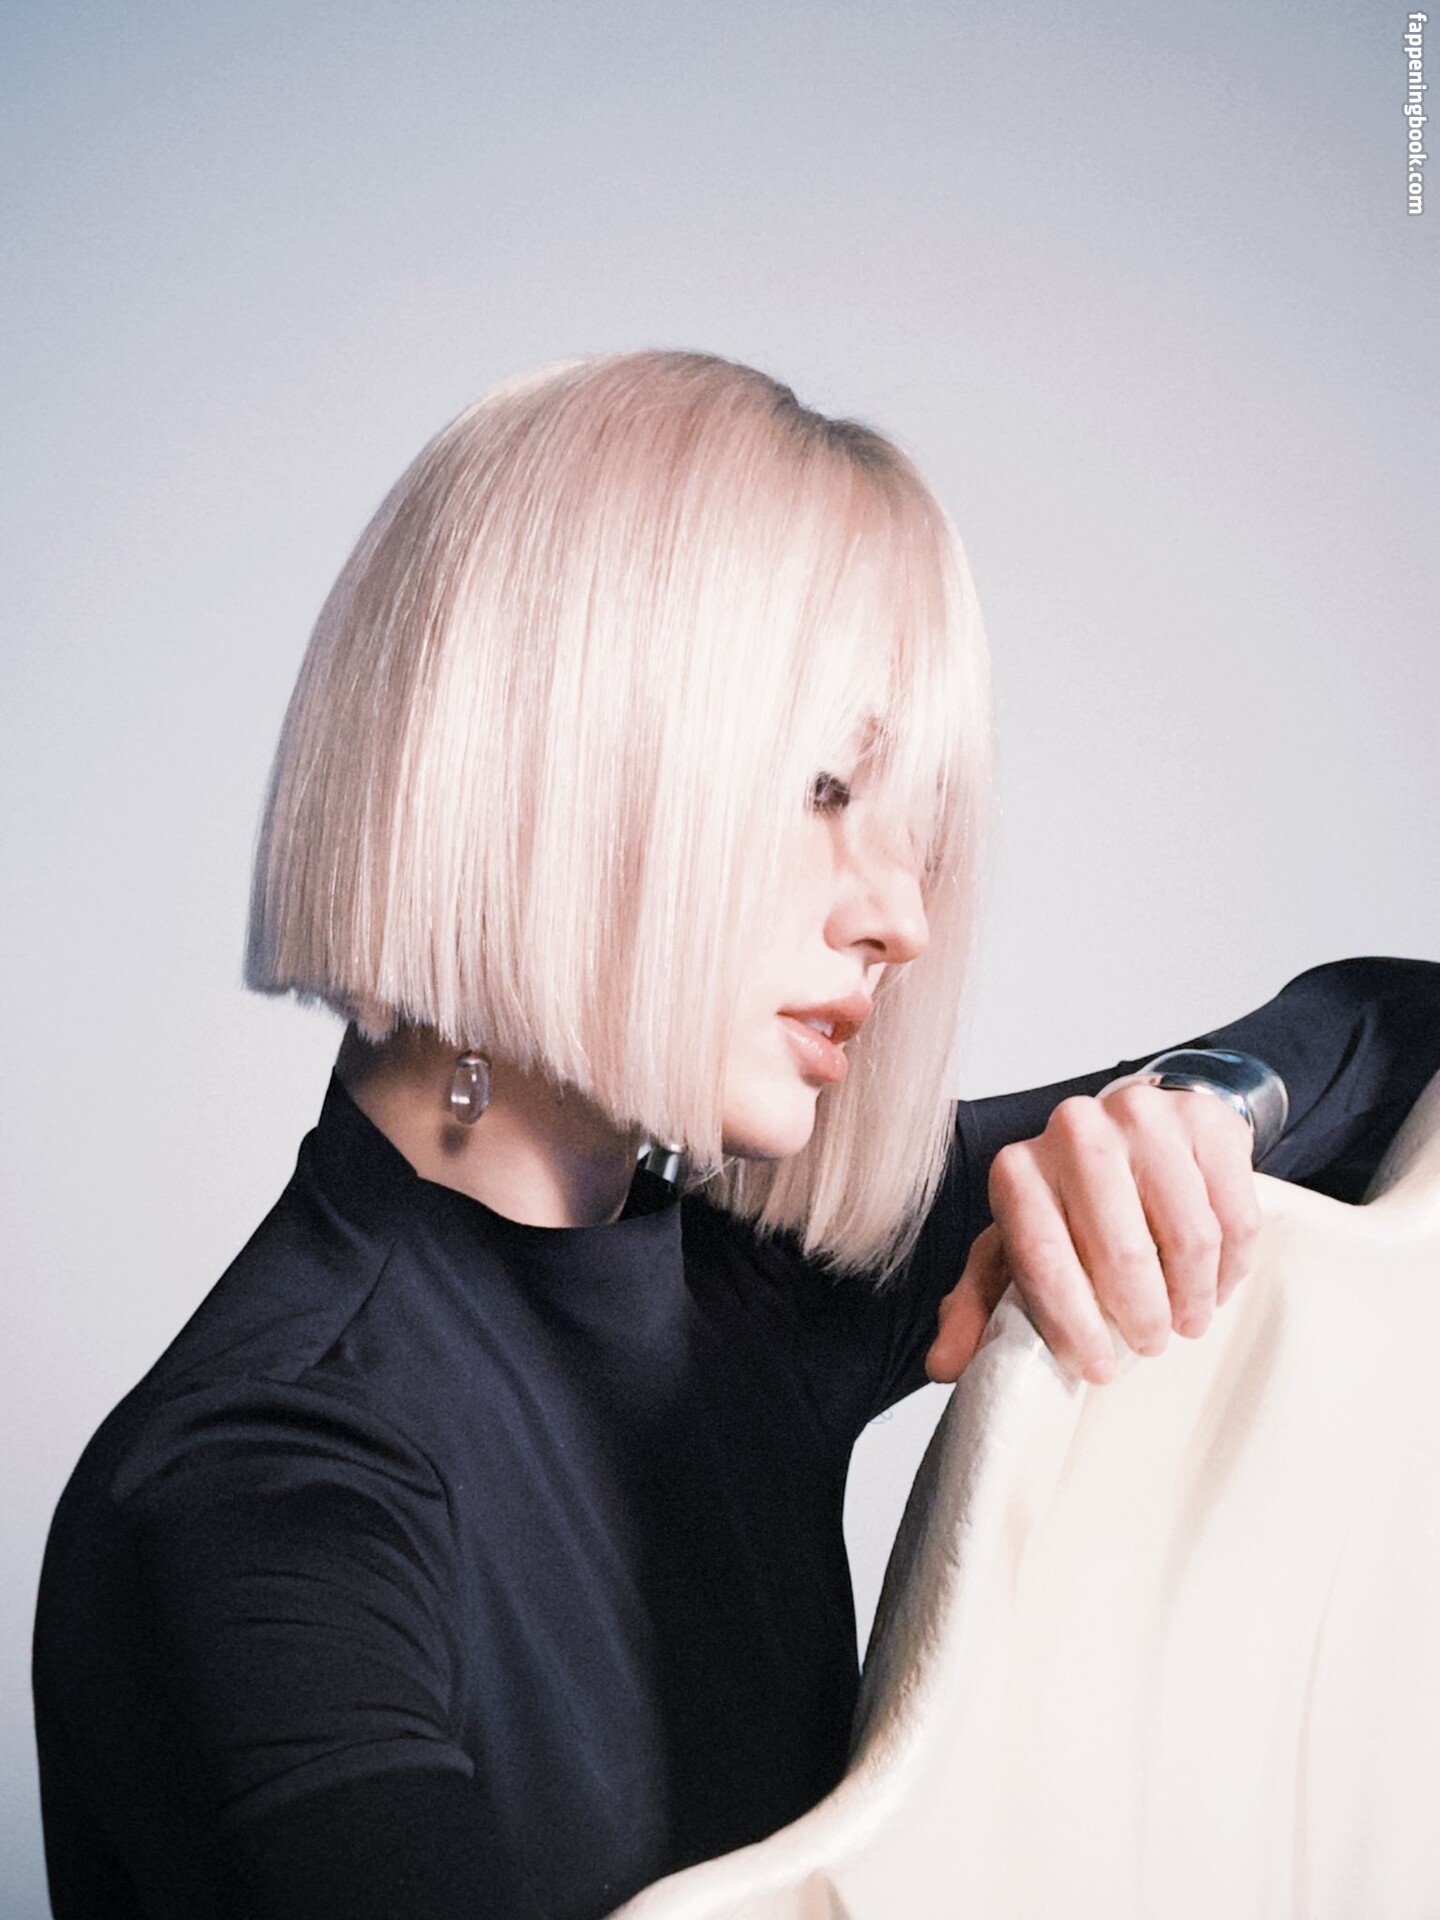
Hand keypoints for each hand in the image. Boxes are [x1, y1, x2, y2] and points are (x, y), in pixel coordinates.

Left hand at [924, 1084, 1261, 1384]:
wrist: (1136, 1131)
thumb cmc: (1073, 1205)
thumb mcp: (1017, 1250)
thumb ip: (980, 1304)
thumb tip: (943, 1365)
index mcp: (1017, 1170)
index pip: (1043, 1260)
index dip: (1072, 1325)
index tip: (1098, 1368)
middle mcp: (1073, 1132)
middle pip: (1121, 1254)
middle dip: (1142, 1318)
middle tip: (1150, 1342)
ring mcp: (1143, 1118)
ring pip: (1187, 1238)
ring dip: (1192, 1297)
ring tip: (1187, 1316)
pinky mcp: (1203, 1121)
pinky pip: (1233, 1216)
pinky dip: (1230, 1265)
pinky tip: (1215, 1279)